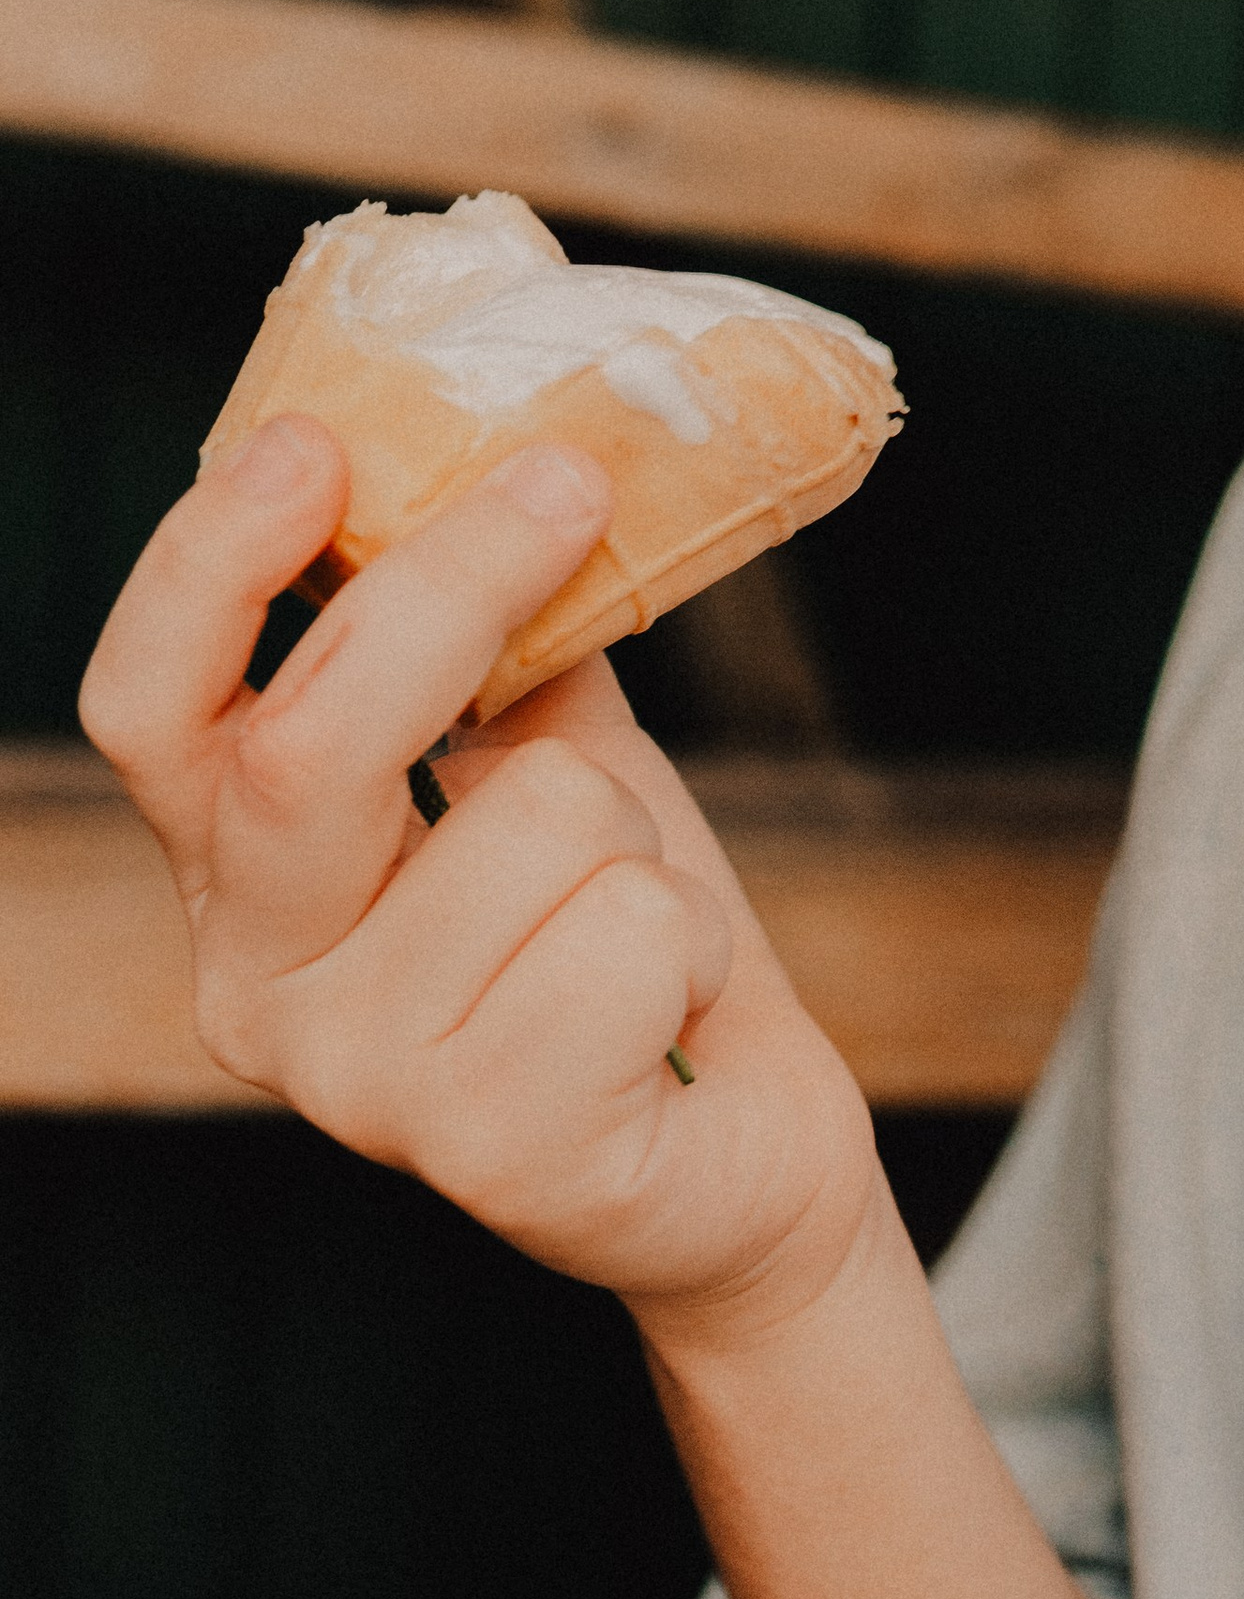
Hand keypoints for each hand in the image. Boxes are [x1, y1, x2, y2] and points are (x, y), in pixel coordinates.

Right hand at [82, 411, 879, 1333]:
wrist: (738, 1154)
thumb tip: (520, 450)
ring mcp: (366, 1087)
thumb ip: (501, 642)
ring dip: (638, 832)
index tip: (309, 443)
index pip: (150, 711)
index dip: (207, 568)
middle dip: (453, 590)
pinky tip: (670, 1011)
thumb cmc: (617, 935)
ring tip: (637, 914)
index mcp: (237, 878)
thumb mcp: (541, 763)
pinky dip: (694, 938)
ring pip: (535, 820)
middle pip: (307, 746)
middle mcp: (258, 990)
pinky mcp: (498, 1155)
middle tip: (568, 485)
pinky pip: (632, 931)